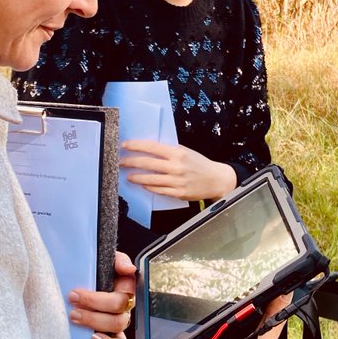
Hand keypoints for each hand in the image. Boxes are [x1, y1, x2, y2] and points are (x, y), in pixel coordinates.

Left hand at [68, 252, 136, 338]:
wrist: (77, 287)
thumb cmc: (92, 273)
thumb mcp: (103, 260)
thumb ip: (117, 260)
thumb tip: (128, 268)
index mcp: (124, 285)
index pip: (126, 288)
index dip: (100, 294)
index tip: (75, 293)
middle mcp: (124, 304)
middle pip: (119, 307)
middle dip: (93, 305)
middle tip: (72, 302)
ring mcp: (118, 321)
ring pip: (118, 325)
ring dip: (95, 322)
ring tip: (75, 317)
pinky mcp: (113, 336)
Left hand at [120, 140, 236, 201]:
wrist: (216, 179)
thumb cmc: (200, 164)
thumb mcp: (186, 152)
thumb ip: (170, 151)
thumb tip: (149, 149)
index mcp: (178, 153)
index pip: (152, 147)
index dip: (136, 146)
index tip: (125, 145)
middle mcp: (176, 167)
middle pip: (147, 164)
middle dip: (131, 162)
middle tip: (121, 162)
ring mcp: (176, 181)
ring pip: (150, 179)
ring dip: (136, 177)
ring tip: (128, 176)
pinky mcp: (178, 193)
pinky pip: (159, 190)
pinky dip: (149, 187)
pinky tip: (142, 184)